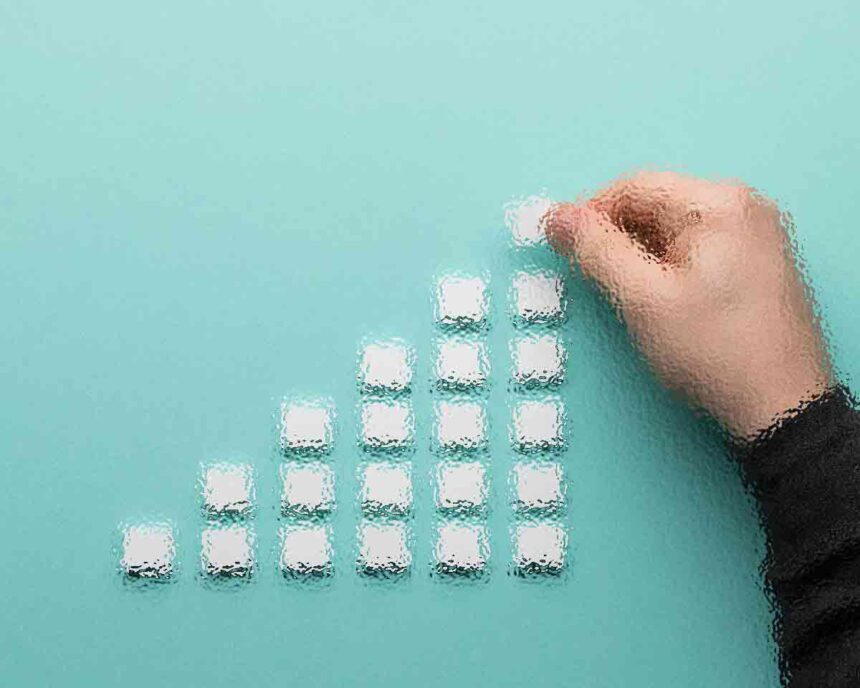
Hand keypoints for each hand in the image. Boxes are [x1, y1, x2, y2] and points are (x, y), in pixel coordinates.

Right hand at [544, 171, 831, 437]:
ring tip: (630, 298)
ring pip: (671, 229)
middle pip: (654, 205)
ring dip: (637, 255)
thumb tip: (556, 216)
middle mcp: (743, 207)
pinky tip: (658, 302)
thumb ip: (595, 251)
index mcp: (719, 204)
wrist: (782, 407)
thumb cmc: (715, 351)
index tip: (561, 247)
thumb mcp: (642, 300)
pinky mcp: (755, 262)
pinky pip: (693, 249)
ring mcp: (754, 234)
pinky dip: (664, 268)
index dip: (588, 214)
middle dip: (615, 238)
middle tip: (595, 281)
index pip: (633, 187)